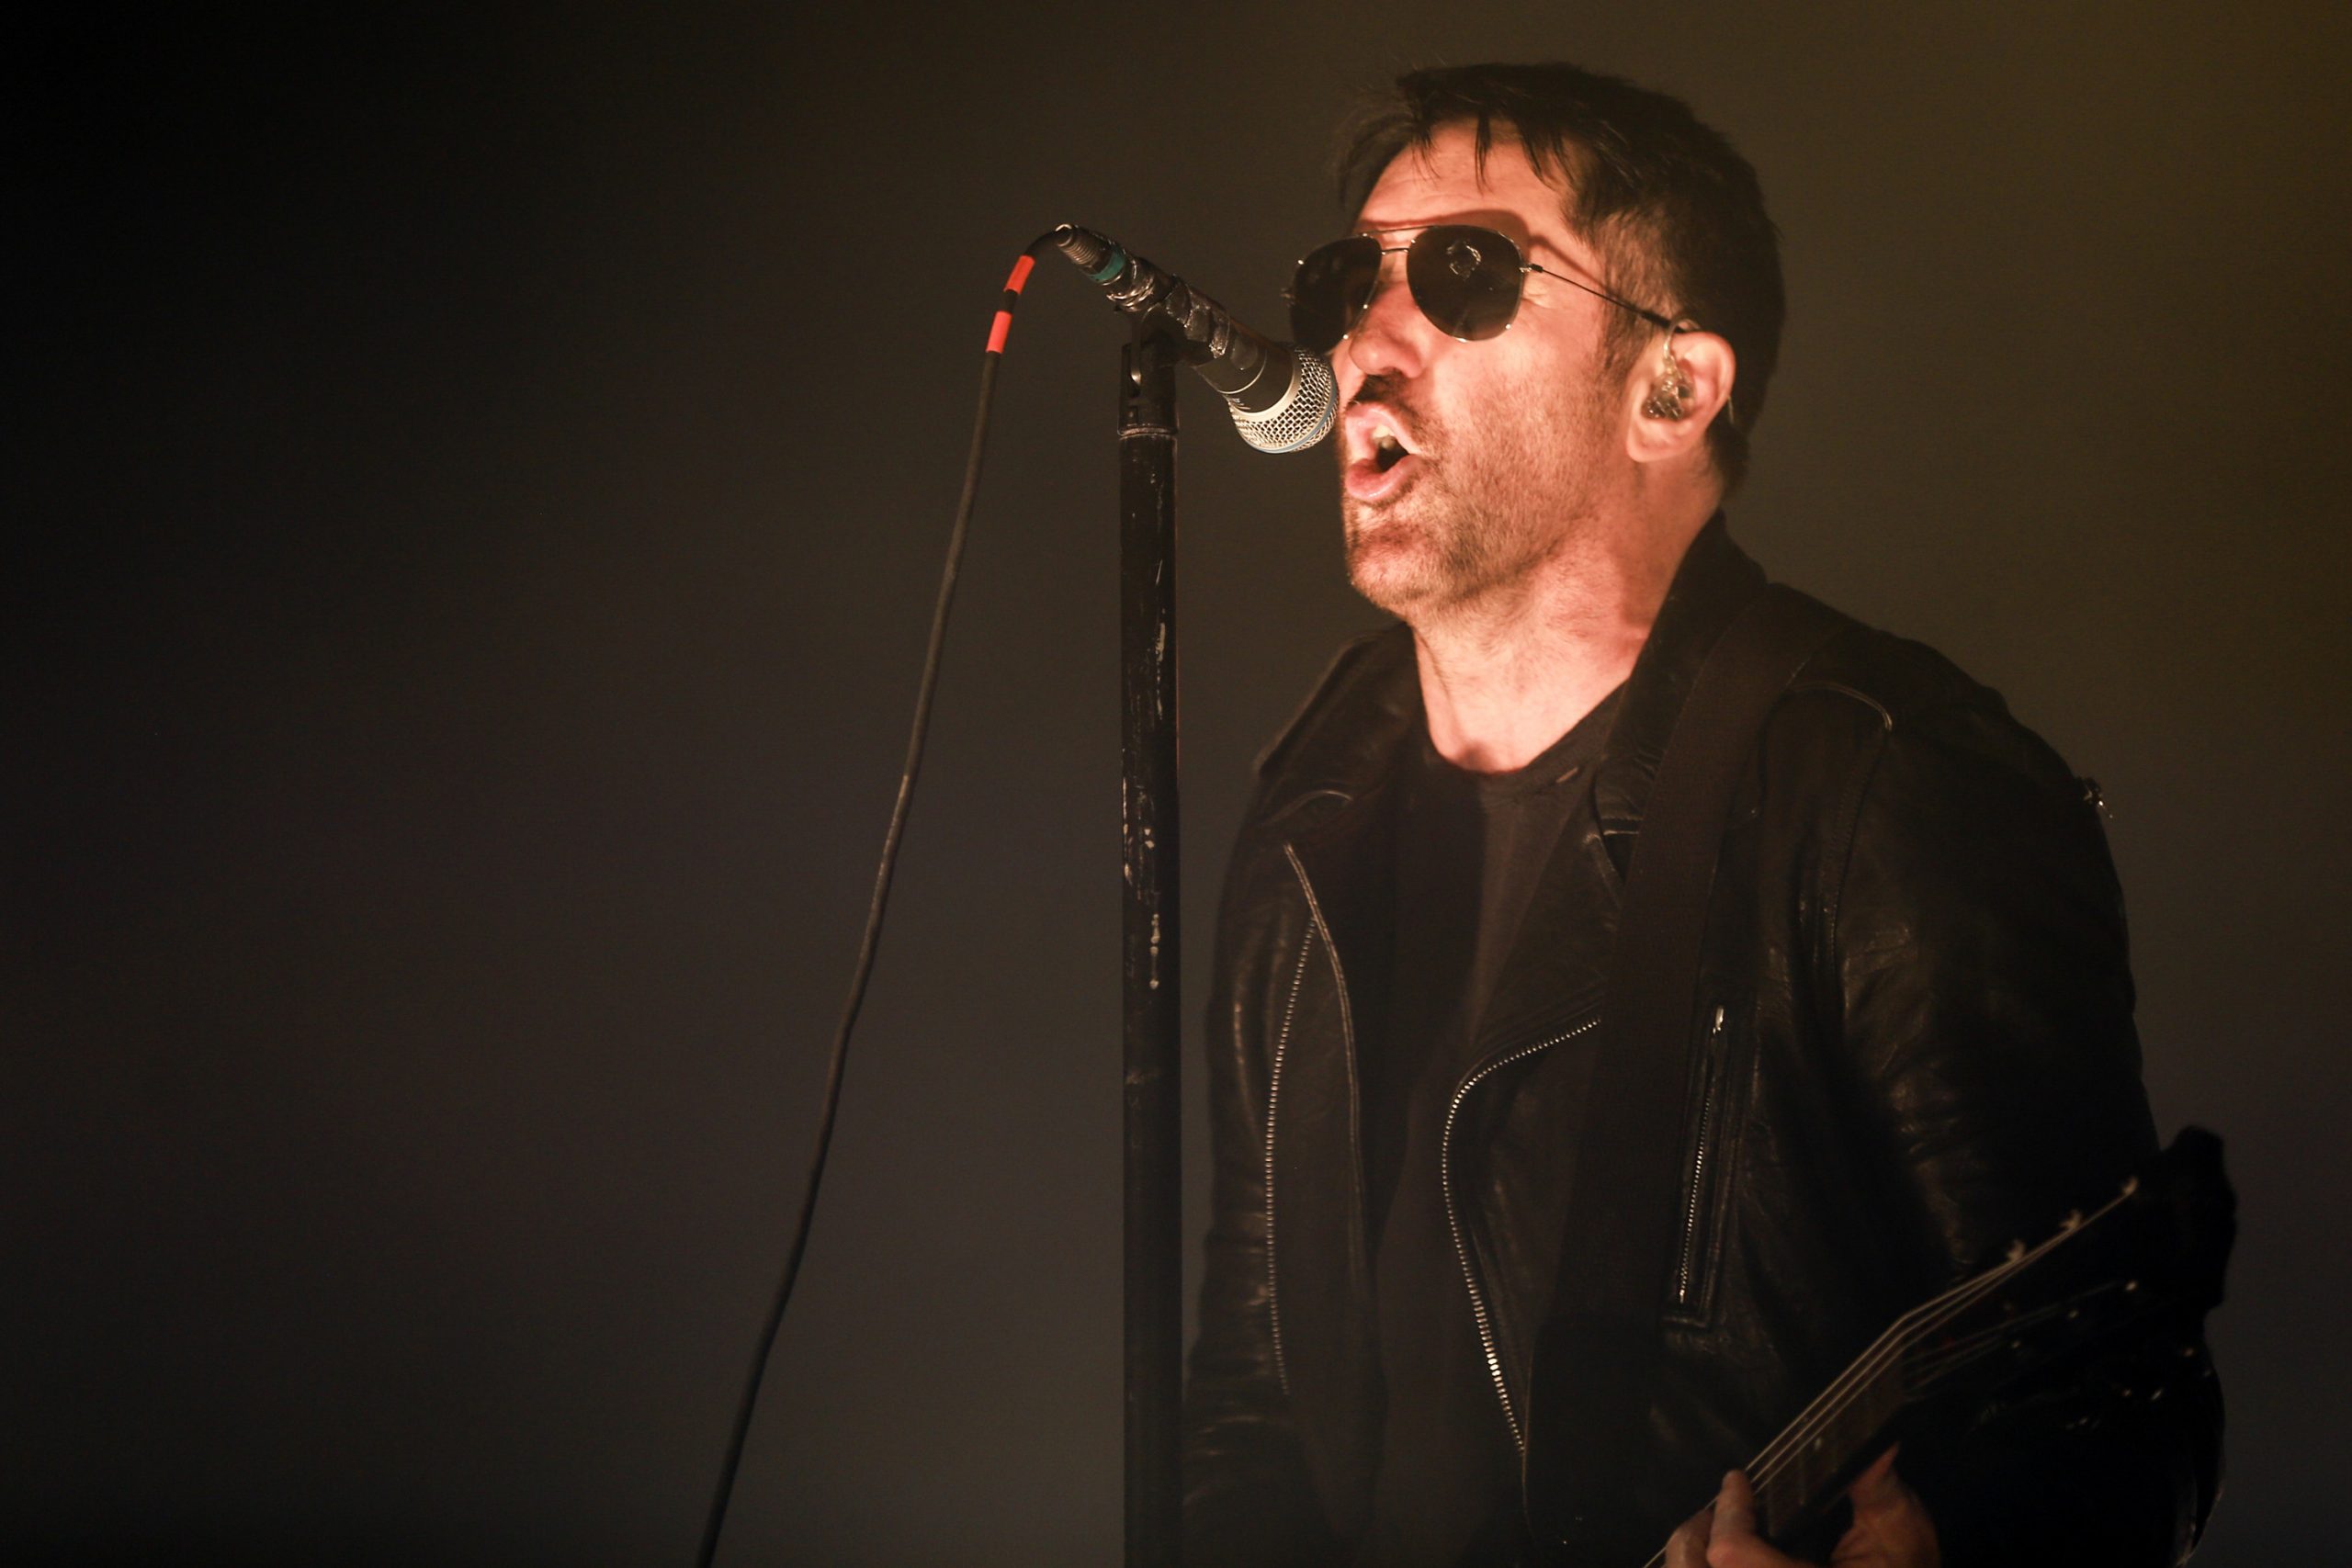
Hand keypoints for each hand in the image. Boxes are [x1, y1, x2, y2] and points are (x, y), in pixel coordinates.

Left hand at [1663, 1447, 1938, 1567]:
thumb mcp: (1900, 1531)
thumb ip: (1876, 1488)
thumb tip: (1877, 1442)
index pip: (1732, 1556)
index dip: (1729, 1513)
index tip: (1738, 1481)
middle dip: (1695, 1536)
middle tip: (1715, 1510)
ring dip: (1689, 1559)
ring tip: (1712, 1534)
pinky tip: (1721, 1560)